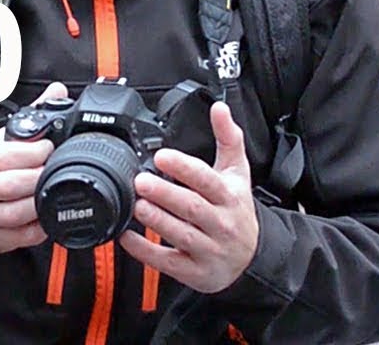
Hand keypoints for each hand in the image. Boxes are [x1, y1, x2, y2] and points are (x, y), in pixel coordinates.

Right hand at [0, 82, 66, 256]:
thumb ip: (29, 117)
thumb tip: (57, 91)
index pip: (3, 156)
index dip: (31, 153)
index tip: (48, 148)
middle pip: (12, 185)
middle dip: (39, 177)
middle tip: (57, 170)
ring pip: (17, 213)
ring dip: (40, 202)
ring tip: (54, 191)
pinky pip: (21, 236)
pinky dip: (40, 227)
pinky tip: (48, 214)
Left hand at [118, 102, 258, 292]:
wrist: (251, 258)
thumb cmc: (236, 209)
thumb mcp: (238, 172)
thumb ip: (228, 138)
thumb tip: (220, 107)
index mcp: (229, 196)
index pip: (207, 180)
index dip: (184, 168)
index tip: (161, 156)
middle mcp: (221, 224)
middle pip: (192, 208)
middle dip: (165, 194)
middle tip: (140, 181)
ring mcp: (209, 250)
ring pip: (181, 236)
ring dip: (157, 220)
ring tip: (137, 205)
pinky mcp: (194, 271)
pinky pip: (167, 263)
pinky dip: (145, 251)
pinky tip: (127, 237)